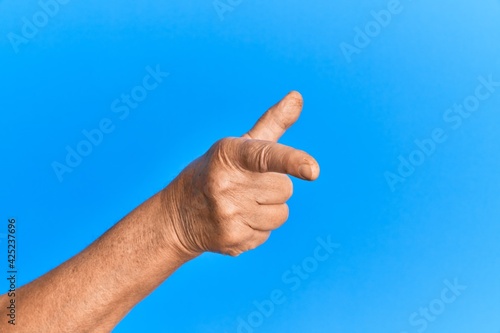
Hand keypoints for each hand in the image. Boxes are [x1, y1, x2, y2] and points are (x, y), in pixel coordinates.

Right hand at [163, 91, 319, 256]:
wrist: (178, 215)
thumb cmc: (216, 172)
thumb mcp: (239, 145)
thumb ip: (273, 123)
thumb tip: (298, 96)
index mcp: (229, 154)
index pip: (266, 155)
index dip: (291, 161)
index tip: (313, 170)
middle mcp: (226, 184)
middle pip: (284, 189)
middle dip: (273, 188)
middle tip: (246, 186)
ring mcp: (228, 214)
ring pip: (280, 214)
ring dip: (268, 210)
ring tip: (241, 205)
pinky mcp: (231, 240)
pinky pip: (267, 234)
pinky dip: (256, 229)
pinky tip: (236, 222)